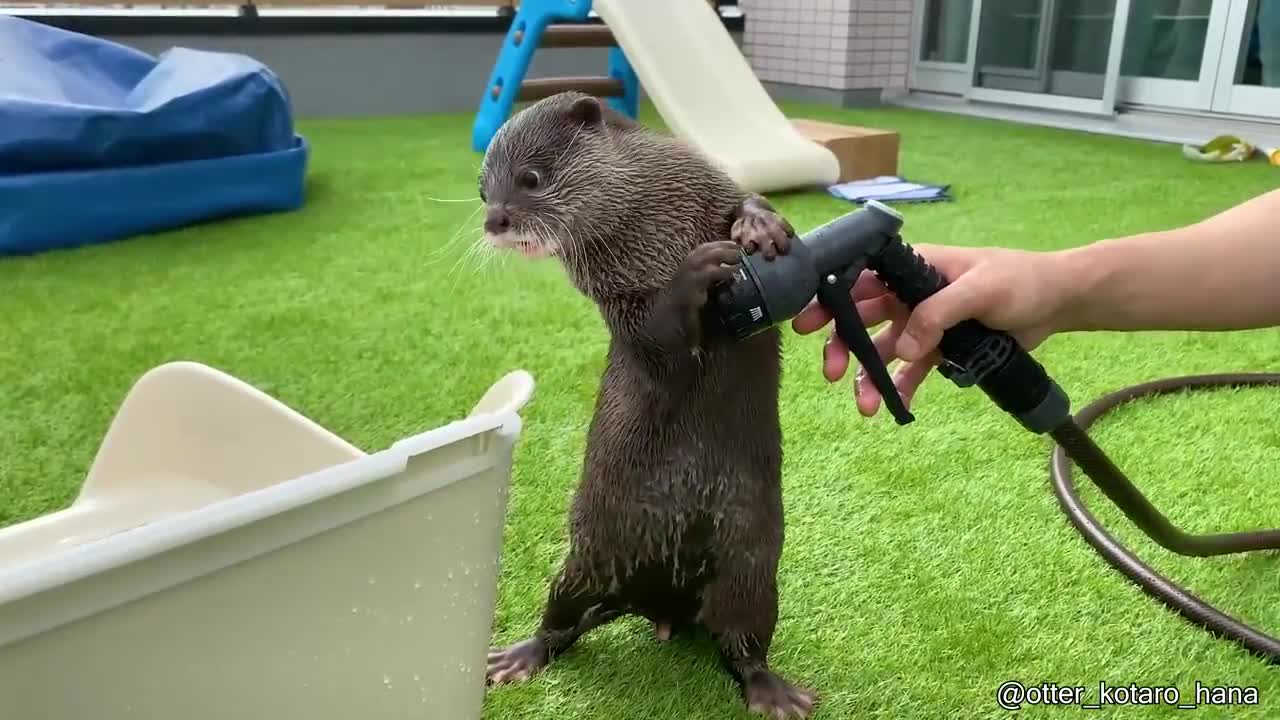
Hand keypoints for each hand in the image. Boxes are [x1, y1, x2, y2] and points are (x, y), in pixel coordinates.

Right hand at [791, 244, 1071, 416]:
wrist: (1056, 302)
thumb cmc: (1019, 281)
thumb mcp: (980, 290)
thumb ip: (939, 313)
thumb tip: (903, 349)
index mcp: (912, 268)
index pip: (859, 278)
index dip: (829, 299)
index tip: (807, 324)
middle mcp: (909, 294)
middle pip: (860, 320)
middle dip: (841, 347)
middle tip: (831, 373)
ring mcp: (922, 323)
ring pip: (882, 351)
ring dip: (868, 377)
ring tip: (865, 406)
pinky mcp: (938, 349)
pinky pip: (909, 371)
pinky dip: (898, 389)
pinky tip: (892, 407)